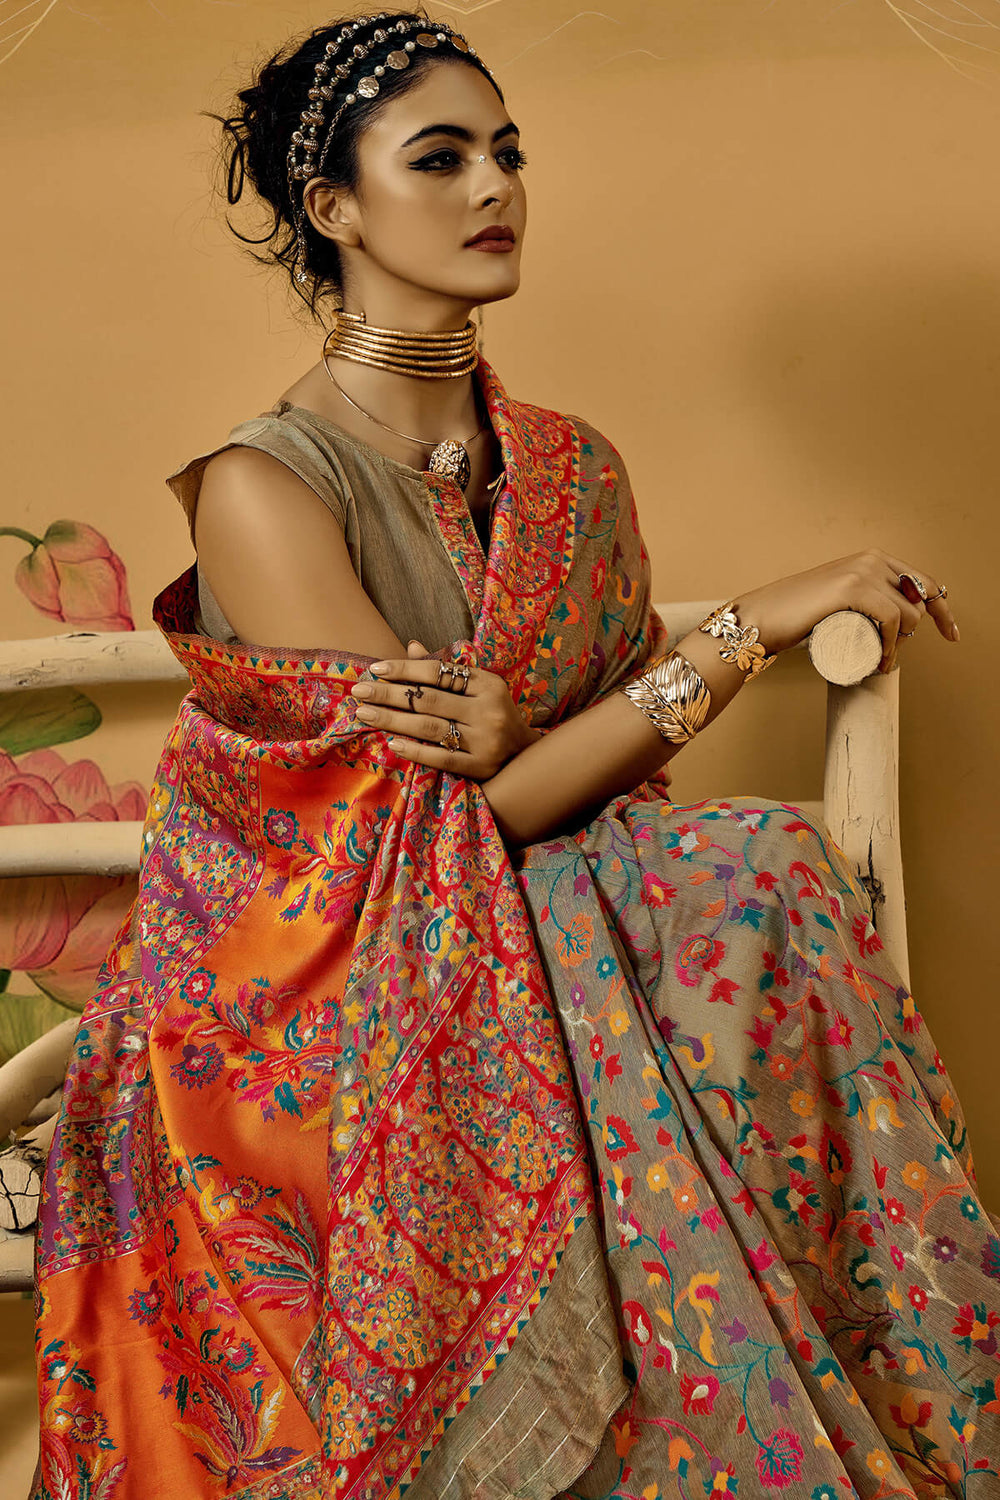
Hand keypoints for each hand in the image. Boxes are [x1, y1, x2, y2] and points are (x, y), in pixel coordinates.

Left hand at [350, 639, 541, 778]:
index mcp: (488, 684)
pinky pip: (440, 758)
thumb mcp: (477, 687)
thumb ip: (445, 670)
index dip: (405, 669)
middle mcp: (488, 710)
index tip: (375, 668)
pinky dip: (415, 750)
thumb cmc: (493, 713)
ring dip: (393, 720)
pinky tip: (391, 742)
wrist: (524, 754)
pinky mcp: (480, 767)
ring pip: (430, 728)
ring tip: (365, 714)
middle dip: (389, 694)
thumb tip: (412, 646)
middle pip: (429, 700)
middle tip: (359, 690)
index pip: (439, 672)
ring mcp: (485, 741)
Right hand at [736, 548, 957, 672]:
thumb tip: (893, 621)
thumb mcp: (839, 602)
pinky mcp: (852, 588)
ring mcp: (862, 570)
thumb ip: (861, 600)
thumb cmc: (796, 616)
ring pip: (910, 614)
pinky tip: (883, 661)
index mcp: (872, 558)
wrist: (761, 617)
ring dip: (902, 646)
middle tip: (886, 657)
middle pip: (920, 602)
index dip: (944, 611)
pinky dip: (893, 645)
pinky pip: (892, 619)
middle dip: (913, 636)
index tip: (952, 635)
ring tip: (880, 663)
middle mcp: (872, 558)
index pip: (925, 583)